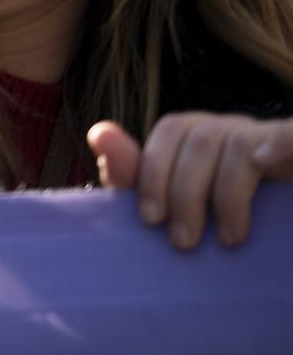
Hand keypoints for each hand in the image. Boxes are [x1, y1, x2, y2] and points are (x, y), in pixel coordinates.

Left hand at [89, 114, 292, 249]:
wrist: (275, 230)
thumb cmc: (214, 214)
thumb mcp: (171, 199)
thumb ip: (134, 174)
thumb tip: (98, 132)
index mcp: (198, 134)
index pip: (170, 132)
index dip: (153, 172)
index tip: (151, 220)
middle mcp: (231, 129)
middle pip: (200, 140)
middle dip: (184, 193)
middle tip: (183, 242)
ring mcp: (265, 138)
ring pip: (239, 147)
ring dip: (228, 195)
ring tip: (227, 240)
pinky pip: (290, 136)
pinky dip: (282, 145)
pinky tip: (268, 162)